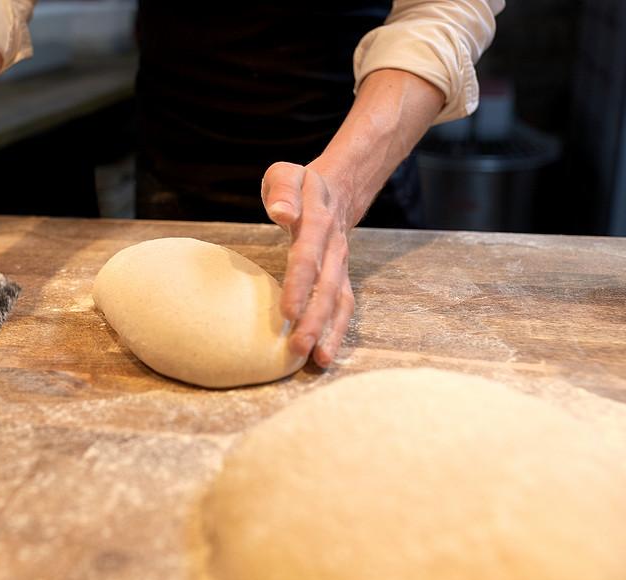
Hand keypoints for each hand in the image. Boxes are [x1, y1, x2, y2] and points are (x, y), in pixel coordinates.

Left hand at [261, 161, 355, 367]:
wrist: (337, 188)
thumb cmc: (299, 185)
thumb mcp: (286, 174)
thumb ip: (282, 191)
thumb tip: (282, 212)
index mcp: (318, 220)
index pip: (307, 254)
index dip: (299, 283)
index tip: (287, 310)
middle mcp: (333, 246)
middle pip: (326, 285)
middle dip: (314, 317)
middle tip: (298, 346)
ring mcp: (341, 264)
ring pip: (339, 300)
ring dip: (329, 330)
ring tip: (319, 359)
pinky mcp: (341, 277)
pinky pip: (343, 306)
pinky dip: (337, 331)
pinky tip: (325, 356)